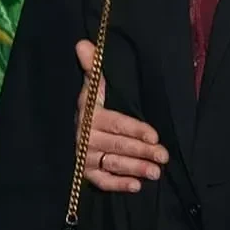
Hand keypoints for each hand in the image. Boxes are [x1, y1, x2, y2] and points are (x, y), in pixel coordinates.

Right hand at [76, 41, 167, 192]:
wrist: (67, 129)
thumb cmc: (91, 105)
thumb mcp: (92, 86)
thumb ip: (93, 67)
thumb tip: (83, 43)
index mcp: (90, 114)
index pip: (116, 123)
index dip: (134, 130)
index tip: (154, 136)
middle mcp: (86, 137)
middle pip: (117, 146)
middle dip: (141, 151)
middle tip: (163, 156)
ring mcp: (84, 156)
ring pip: (112, 163)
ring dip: (134, 168)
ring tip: (156, 172)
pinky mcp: (85, 173)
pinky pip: (101, 181)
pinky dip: (118, 184)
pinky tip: (136, 186)